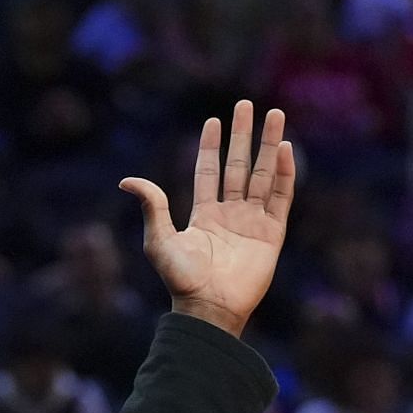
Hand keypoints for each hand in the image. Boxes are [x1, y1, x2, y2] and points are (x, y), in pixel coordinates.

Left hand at [119, 102, 295, 338]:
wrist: (208, 307)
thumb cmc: (181, 278)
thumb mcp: (158, 240)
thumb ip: (151, 206)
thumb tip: (126, 180)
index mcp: (203, 214)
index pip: (209, 172)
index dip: (211, 147)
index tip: (213, 120)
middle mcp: (229, 214)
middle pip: (239, 166)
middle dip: (243, 136)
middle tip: (246, 105)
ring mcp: (252, 222)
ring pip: (262, 175)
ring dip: (269, 145)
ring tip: (275, 115)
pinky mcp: (271, 234)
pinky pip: (280, 197)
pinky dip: (284, 173)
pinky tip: (285, 148)